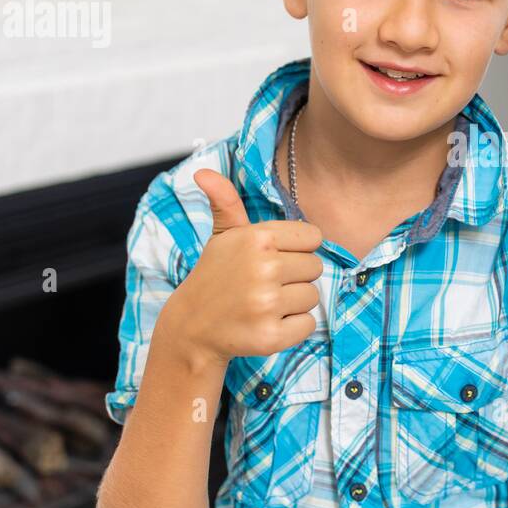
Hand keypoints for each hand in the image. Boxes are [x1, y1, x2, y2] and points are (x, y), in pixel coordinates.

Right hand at [164, 169, 323, 363]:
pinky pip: (308, 325)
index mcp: (257, 238)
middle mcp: (263, 268)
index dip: (297, 248)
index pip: (312, 237)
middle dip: (295, 276)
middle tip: (265, 284)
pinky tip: (267, 322)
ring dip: (294, 303)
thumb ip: (226, 203)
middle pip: (315, 267)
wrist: (192, 327)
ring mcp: (267, 304)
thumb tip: (203, 171)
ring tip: (264, 303)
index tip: (275, 257)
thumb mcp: (222, 237)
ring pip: (313, 297)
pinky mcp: (271, 336)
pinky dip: (293, 327)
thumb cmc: (216, 276)